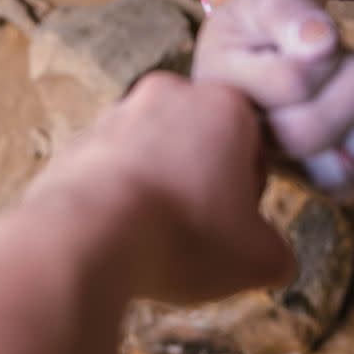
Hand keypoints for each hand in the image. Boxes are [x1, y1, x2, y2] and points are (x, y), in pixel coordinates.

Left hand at [22, 70, 296, 305]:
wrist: (83, 235)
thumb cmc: (183, 237)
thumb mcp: (257, 259)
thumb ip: (277, 253)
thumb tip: (274, 258)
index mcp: (224, 106)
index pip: (253, 147)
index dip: (249, 194)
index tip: (236, 228)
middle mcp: (169, 94)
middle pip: (200, 143)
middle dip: (201, 184)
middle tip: (198, 234)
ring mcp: (116, 114)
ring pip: (153, 153)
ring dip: (158, 188)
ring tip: (154, 240)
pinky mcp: (76, 140)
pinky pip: (109, 169)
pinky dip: (116, 196)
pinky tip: (117, 236)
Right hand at [191, 0, 353, 196]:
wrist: (264, 38)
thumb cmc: (266, 15)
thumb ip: (288, 9)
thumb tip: (320, 43)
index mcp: (217, 89)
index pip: (292, 82)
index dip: (323, 48)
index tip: (313, 29)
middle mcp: (235, 138)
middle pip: (308, 132)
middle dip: (348, 80)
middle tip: (340, 52)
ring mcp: (269, 164)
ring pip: (333, 164)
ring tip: (343, 77)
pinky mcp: (302, 179)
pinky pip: (347, 181)